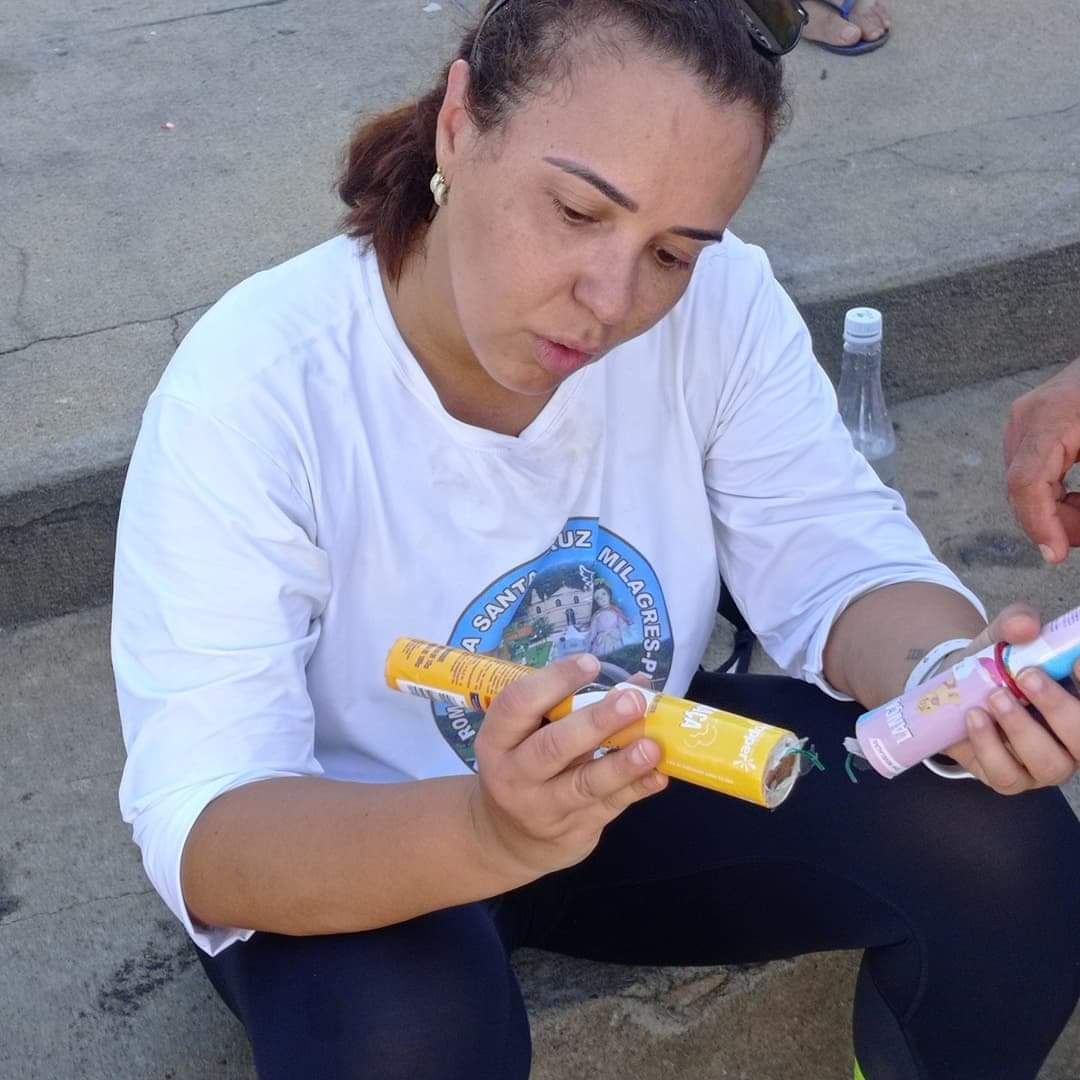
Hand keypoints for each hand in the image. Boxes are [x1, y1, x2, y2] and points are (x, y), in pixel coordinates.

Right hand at [469, 655, 666, 880]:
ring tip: (653, 745)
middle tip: (632, 701)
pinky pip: (609, 806)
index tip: (591, 663)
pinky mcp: (574, 829)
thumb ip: (572, 709)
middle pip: (554, 746)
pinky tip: (658, 774)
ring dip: (622, 763)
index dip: (554, 680)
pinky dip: (636, 788)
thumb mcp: (528, 736)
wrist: (509, 838)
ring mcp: (544, 808)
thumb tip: (636, 683)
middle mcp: (514, 775)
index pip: (518, 704)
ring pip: (585, 783)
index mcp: (497, 740)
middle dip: (596, 721)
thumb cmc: (525, 766)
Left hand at [941, 604, 1079, 793]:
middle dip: (1059, 708)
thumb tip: (1025, 625)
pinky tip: (974, 717)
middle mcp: (1072, 743)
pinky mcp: (1008, 778)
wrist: (955, 689)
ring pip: (1049, 764)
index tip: (1076, 660)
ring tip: (995, 696)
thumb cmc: (995, 666)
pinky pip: (1006, 776)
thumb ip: (1016, 622)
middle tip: (1027, 676)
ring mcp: (1042, 766)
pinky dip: (989, 746)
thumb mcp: (1004, 637)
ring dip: (1022, 729)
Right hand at [1004, 357, 1079, 562]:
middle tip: (1076, 540)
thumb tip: (1076, 530)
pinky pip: (1031, 469)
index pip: (1026, 482)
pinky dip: (1051, 492)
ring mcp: (1024, 419)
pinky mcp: (1031, 423)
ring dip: (1052, 509)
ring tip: (1078, 519)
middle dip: (1051, 520)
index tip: (1055, 554)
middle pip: (1022, 486)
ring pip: (1024, 482)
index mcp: (1051, 417)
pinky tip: (1073, 501)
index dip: (1039, 523)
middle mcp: (1026, 418)